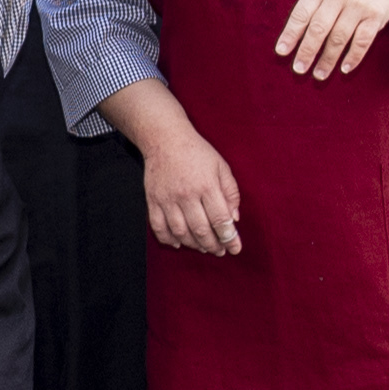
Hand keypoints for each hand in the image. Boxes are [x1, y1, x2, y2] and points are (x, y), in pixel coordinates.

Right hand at [141, 125, 243, 255]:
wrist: (165, 139)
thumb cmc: (197, 152)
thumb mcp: (222, 167)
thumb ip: (231, 192)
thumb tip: (234, 219)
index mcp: (207, 185)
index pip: (220, 219)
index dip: (229, 237)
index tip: (235, 248)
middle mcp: (186, 194)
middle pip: (201, 230)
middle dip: (213, 245)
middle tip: (220, 250)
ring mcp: (167, 199)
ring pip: (181, 232)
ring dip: (194, 245)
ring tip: (203, 247)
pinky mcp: (153, 200)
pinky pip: (159, 227)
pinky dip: (169, 239)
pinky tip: (179, 243)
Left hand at [274, 0, 388, 79]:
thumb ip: (310, 9)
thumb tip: (290, 42)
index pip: (301, 14)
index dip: (290, 34)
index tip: (281, 52)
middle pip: (319, 28)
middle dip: (307, 51)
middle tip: (299, 69)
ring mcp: (358, 5)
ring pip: (339, 37)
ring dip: (328, 59)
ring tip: (319, 75)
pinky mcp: (375, 15)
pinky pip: (362, 40)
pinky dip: (353, 56)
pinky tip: (344, 69)